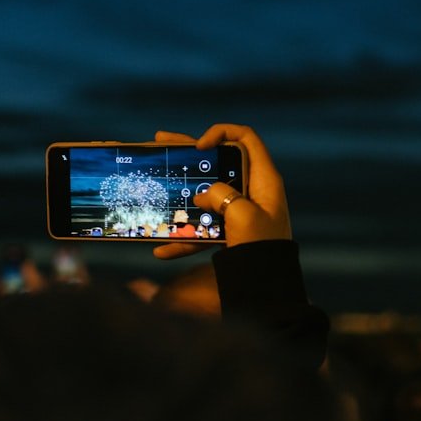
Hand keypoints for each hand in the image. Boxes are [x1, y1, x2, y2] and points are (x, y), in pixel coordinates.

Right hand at [154, 124, 290, 259]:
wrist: (267, 287)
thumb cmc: (262, 247)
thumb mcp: (242, 214)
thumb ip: (220, 195)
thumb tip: (202, 197)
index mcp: (263, 179)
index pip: (245, 138)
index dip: (222, 133)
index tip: (199, 146)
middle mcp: (252, 191)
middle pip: (217, 161)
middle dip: (188, 152)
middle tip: (160, 140)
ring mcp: (239, 211)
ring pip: (205, 193)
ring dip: (179, 190)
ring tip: (153, 181)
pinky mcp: (229, 231)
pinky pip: (203, 227)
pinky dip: (184, 237)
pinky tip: (163, 249)